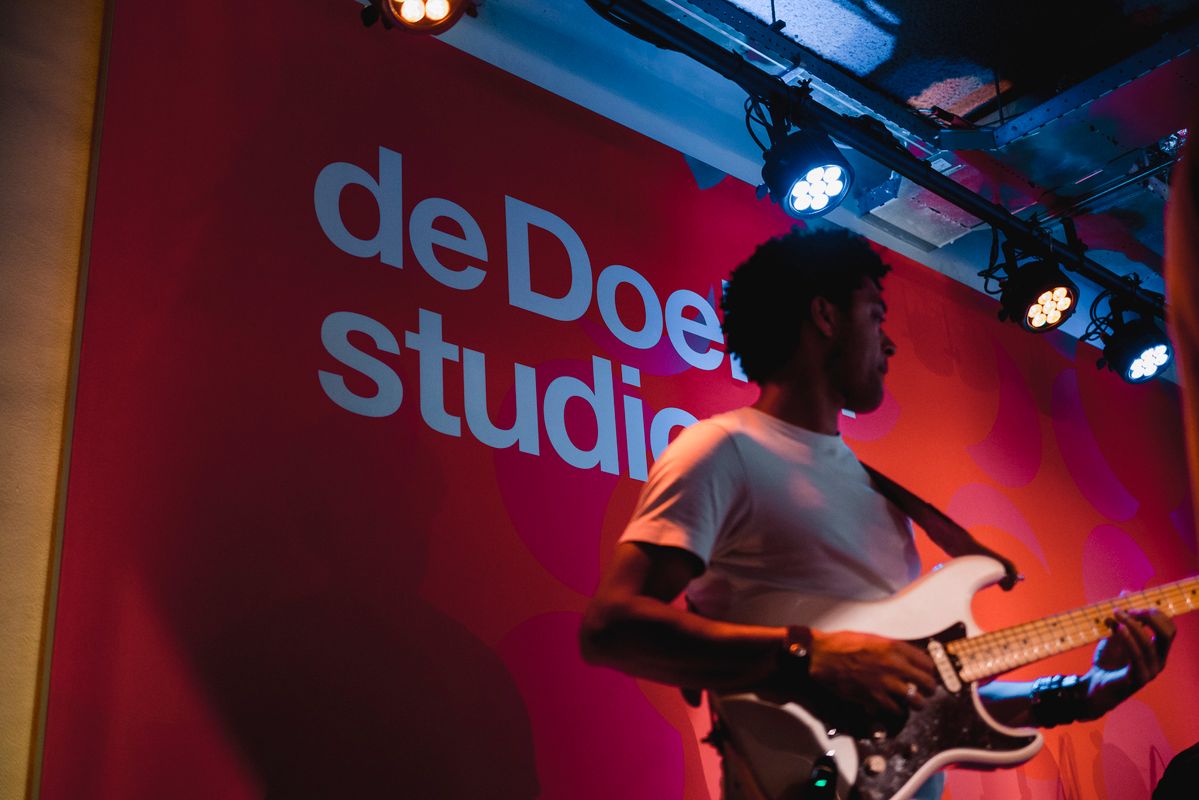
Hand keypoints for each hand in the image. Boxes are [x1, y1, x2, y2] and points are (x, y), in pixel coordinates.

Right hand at [807, 630, 937, 719]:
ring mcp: (885, 682)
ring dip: (917, 703)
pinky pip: (896, 709)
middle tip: (926, 691)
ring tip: (915, 703)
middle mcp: (894, 665)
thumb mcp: (873, 638)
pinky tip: (896, 707)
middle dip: (929, 689)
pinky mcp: (874, 697)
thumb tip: (906, 658)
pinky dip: (898, 710)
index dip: (929, 671)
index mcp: (895, 647)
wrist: (823, 655)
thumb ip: (892, 648)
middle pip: (927, 683)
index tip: (928, 674)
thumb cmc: (843, 644)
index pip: (927, 663)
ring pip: (916, 700)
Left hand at [1081, 609, 1175, 718]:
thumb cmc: (1107, 660)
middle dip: (1150, 616)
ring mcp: (1150, 671)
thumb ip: (1123, 616)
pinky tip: (1117, 628)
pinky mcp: (1138, 678)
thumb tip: (1127, 591)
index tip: (1133, 603)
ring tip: (1115, 614)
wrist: (1094, 685)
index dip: (1155, 612)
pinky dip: (1127, 638)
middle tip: (1129, 608)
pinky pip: (1137, 655)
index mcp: (1158, 650)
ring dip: (1132, 624)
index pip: (1169, 627)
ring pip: (1149, 642)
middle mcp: (1159, 660)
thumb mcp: (1115, 634)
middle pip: (1167, 633)